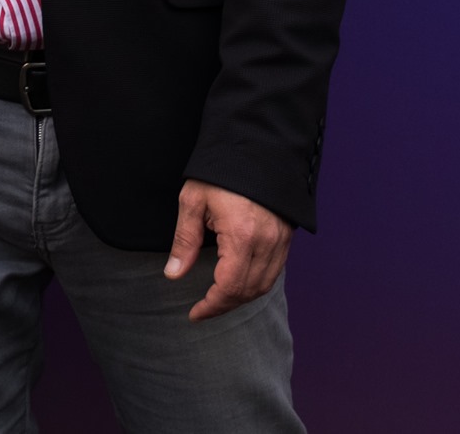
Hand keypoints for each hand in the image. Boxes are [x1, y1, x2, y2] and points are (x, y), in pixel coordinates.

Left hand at [165, 179, 291, 321]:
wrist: (256, 146)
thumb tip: (174, 273)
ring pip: (264, 285)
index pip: (229, 287)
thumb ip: (184, 240)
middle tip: (203, 308)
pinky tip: (239, 282)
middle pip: (248, 291)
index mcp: (242, 235)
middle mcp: (266, 242)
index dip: (211, 306)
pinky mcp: (286, 236)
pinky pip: (275, 272)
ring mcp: (280, 240)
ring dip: (241, 298)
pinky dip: (256, 284)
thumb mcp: (193, 200)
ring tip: (219, 299)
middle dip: (224, 305)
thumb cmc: (220, 171)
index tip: (195, 313)